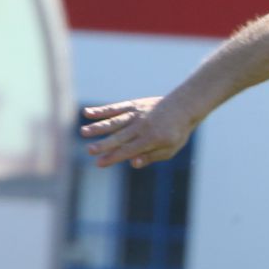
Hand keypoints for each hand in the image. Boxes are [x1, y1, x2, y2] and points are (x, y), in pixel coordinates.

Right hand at [82, 97, 196, 168]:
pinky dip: (102, 111)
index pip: (128, 151)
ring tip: (83, 132)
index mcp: (151, 140)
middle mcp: (142, 127)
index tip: (98, 163)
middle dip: (103, 144)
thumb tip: (133, 163)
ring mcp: (136, 114)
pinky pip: (115, 108)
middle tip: (88, 150)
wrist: (184, 106)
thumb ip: (151, 157)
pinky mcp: (133, 105)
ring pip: (115, 122)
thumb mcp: (170, 149)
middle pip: (119, 137)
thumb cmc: (176, 132)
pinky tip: (87, 113)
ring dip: (98, 127)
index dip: (113, 157)